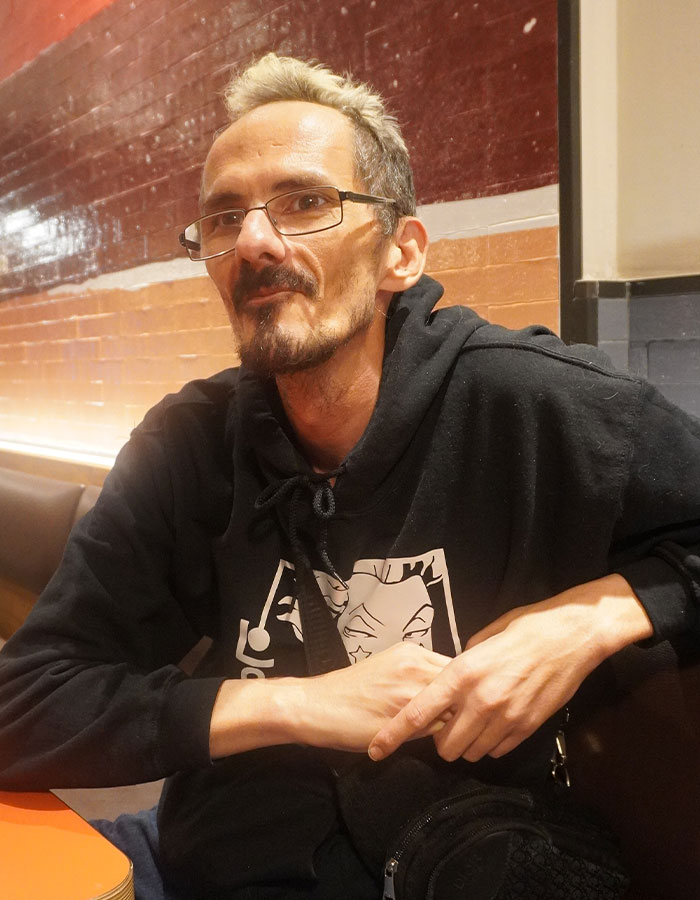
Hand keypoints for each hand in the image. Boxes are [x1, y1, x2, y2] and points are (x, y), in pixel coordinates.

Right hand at [209, 641, 451, 758]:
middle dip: (466, 704)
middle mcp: (415, 664)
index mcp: (412, 652)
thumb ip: (420, 677)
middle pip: (462, 686)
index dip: (465, 688)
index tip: (467, 702)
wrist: (315, 706)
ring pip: (452, 707)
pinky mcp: (401, 716)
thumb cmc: (351, 693)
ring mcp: (409, 689)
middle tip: (467, 722)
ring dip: (455, 721)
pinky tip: (432, 742)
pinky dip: (439, 736)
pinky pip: (435, 728)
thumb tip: (452, 695)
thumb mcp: (389, 671)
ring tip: (455, 734)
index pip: (458, 668)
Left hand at [368, 574, 652, 763]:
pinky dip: (491, 743)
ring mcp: (505, 717)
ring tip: (474, 722)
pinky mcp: (527, 727)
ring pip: (471, 752)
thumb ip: (461, 664)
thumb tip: (448, 678)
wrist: (571, 636)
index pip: (418, 713)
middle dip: (440, 740)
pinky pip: (497, 750)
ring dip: (467, 743)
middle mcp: (480, 699)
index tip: (376, 749)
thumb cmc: (525, 629)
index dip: (393, 734)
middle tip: (446, 726)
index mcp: (462, 672)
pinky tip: (496, 724)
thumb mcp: (483, 639)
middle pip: (444, 745)